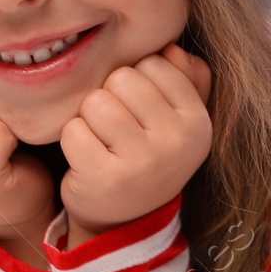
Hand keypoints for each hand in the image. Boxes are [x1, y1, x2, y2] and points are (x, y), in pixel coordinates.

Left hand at [58, 45, 212, 244]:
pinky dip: (72, 140)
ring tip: (102, 143)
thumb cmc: (145, 156)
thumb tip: (172, 48)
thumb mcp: (175, 121)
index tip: (139, 115)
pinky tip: (87, 159)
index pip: (153, 63)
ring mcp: (143, 162)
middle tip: (116, 131)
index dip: (135, 84)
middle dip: (110, 97)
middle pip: (121, 78)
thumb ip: (185, 79)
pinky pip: (73, 130)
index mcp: (198, 120)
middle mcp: (177, 142)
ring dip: (88, 119)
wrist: (124, 222)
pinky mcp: (105, 178)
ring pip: (95, 102)